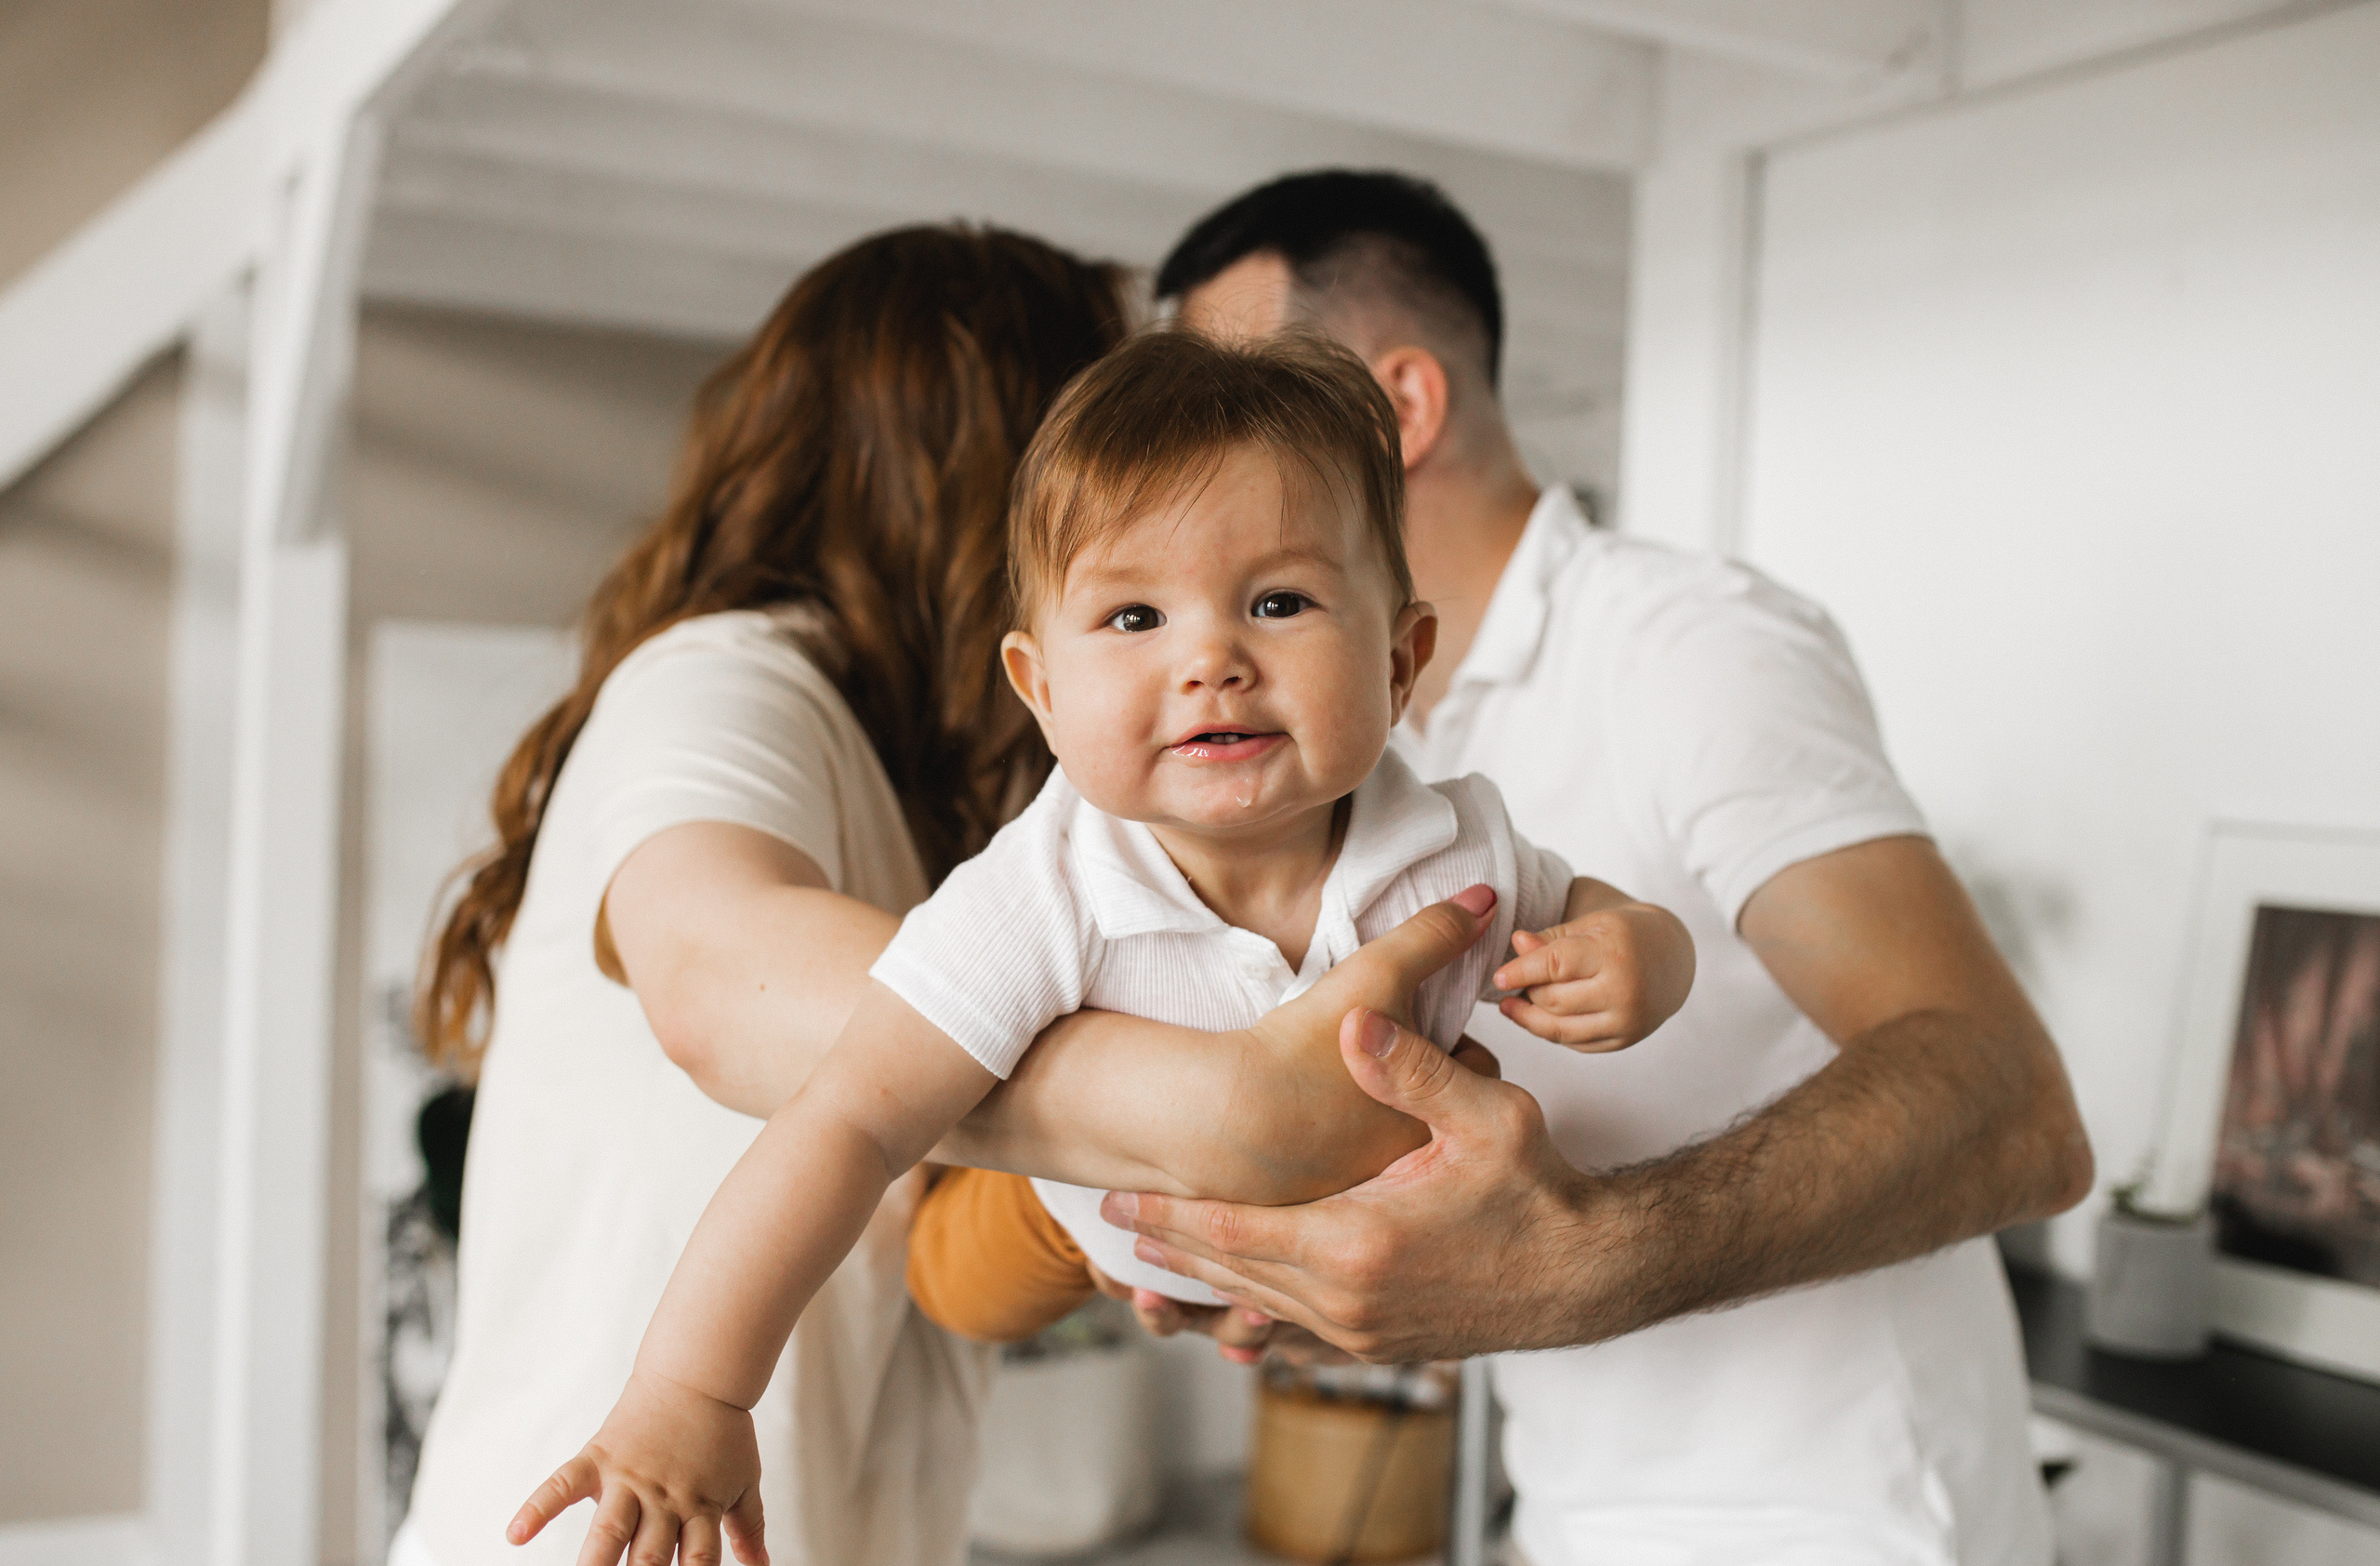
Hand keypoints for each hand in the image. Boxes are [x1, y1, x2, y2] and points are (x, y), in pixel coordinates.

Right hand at [508, 1367, 767, 1565]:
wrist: (698, 1375)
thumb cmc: (723, 1433)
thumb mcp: (744, 1481)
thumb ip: (747, 1528)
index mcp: (700, 1508)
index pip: (698, 1562)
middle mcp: (663, 1498)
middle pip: (650, 1555)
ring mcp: (628, 1478)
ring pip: (609, 1529)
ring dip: (596, 1562)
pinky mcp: (598, 1457)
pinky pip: (563, 1484)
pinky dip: (537, 1507)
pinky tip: (516, 1535)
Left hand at [1102, 1008, 1621, 1363]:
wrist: (1587, 1275)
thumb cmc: (1539, 1191)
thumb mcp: (1486, 1116)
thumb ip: (1413, 1070)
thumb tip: (1356, 1021)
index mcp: (1359, 1243)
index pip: (1237, 1231)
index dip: (1173, 1212)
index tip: (1119, 1196)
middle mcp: (1349, 1301)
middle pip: (1233, 1274)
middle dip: (1171, 1246)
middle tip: (1113, 1221)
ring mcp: (1363, 1334)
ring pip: (1258, 1310)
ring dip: (1202, 1286)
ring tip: (1149, 1264)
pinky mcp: (1381, 1347)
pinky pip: (1295, 1337)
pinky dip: (1251, 1320)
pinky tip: (1229, 1309)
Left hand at [1492, 904, 1693, 1050]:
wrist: (1670, 960)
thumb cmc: (1623, 935)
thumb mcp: (1590, 924)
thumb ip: (1551, 938)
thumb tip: (1516, 944)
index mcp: (1615, 954)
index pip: (1557, 965)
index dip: (1521, 971)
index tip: (1497, 975)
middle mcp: (1625, 992)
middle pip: (1554, 1000)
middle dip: (1527, 992)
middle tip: (1510, 982)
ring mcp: (1626, 1023)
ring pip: (1560, 1029)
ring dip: (1529, 1018)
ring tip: (1511, 1005)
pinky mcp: (1623, 1042)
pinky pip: (1574, 1043)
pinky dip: (1551, 1031)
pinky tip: (1538, 1016)